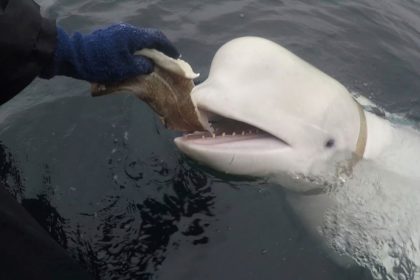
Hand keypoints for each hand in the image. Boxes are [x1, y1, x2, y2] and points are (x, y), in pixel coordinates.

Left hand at [41, 24, 179, 82]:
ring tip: (153, 60)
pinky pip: (130, 41)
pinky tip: (137, 58)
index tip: (176, 56)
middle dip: (160, 47)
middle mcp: (127, 30)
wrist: (75, 56)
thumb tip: (149, 65)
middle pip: (149, 36)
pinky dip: (138, 49)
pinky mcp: (110, 37)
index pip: (157, 39)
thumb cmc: (102, 64)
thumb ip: (142, 66)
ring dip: (148, 48)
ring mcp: (118, 32)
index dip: (168, 48)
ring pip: (139, 39)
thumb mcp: (126, 69)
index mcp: (133, 36)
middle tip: (166, 58)